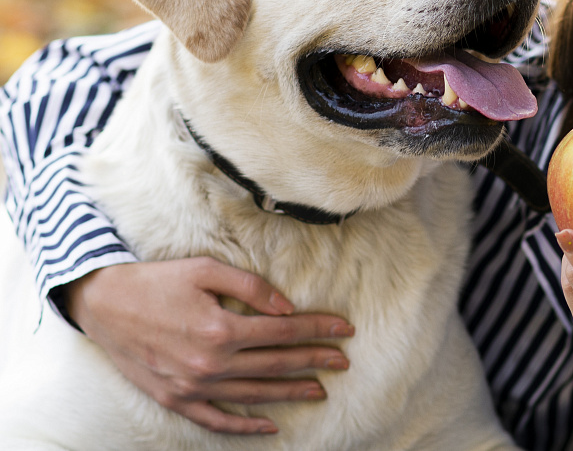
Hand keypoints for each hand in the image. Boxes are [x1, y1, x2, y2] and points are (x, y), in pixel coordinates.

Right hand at [64, 257, 354, 434]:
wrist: (103, 304)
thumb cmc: (157, 281)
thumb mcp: (205, 270)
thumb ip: (251, 287)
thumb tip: (288, 308)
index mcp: (220, 328)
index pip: (284, 333)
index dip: (318, 330)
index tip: (346, 328)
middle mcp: (209, 363)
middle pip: (276, 364)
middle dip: (315, 361)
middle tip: (343, 360)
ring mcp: (192, 387)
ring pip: (254, 394)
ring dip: (291, 392)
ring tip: (320, 389)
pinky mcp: (175, 399)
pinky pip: (216, 420)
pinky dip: (245, 427)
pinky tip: (271, 426)